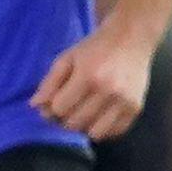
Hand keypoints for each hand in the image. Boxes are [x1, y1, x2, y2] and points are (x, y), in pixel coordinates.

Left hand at [33, 23, 161, 141]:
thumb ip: (50, 82)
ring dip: (85, 127)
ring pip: (94, 133)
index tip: (55, 101)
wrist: (131, 37)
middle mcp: (109, 91)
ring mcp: (125, 102)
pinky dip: (104, 129)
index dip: (52, 108)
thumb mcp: (67, 58)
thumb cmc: (95, 47)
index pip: (59, 108)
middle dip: (65, 119)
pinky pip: (115, 132)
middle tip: (68, 107)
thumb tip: (35, 106)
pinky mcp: (136, 108)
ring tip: (84, 113)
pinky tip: (100, 115)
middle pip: (75, 123)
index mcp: (88, 76)